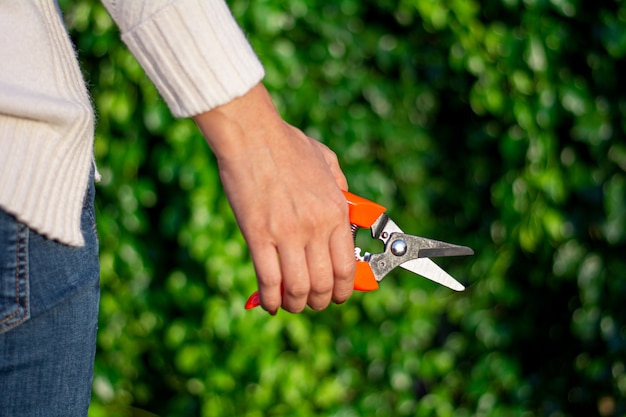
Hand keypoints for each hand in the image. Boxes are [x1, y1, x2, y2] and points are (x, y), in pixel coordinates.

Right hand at [193, 84, 354, 313]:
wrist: (252, 134)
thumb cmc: (287, 144)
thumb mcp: (327, 160)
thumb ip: (340, 185)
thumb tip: (345, 205)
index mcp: (335, 211)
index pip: (347, 266)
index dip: (344, 290)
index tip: (339, 296)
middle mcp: (316, 227)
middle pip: (324, 283)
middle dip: (321, 302)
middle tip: (314, 303)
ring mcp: (287, 233)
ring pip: (298, 287)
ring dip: (296, 304)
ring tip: (291, 304)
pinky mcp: (258, 235)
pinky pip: (268, 279)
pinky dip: (269, 299)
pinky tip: (268, 303)